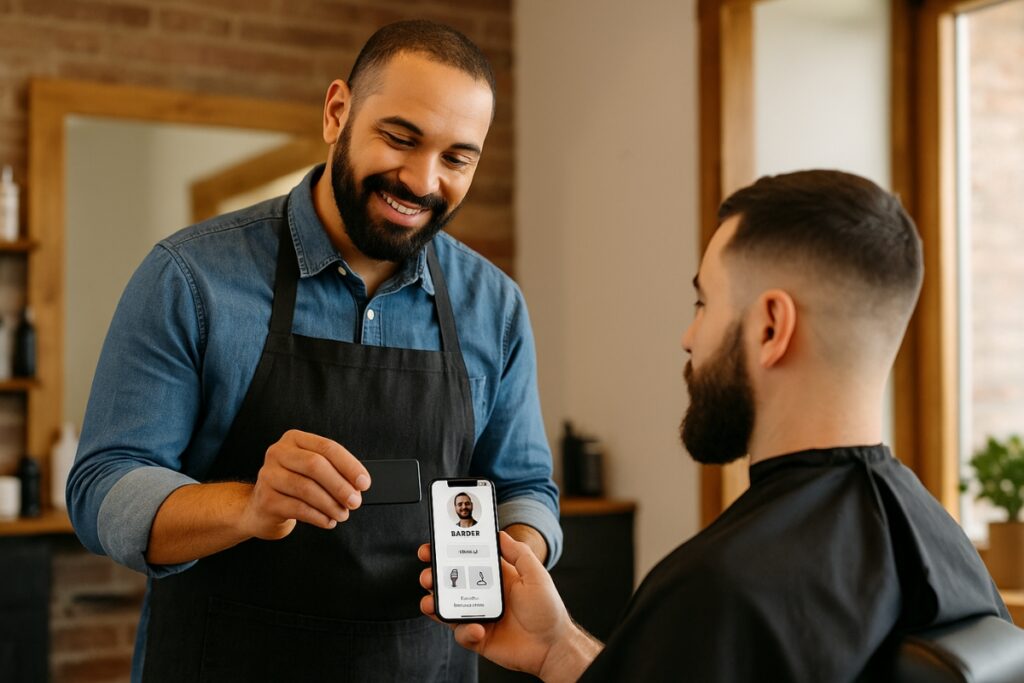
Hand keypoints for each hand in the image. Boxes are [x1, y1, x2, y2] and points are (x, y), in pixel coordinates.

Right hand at [239, 429, 370, 539]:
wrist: (262, 508)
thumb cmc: (295, 486)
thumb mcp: (312, 471)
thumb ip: (334, 471)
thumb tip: (358, 485)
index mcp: (294, 439)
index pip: (327, 448)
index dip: (349, 465)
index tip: (364, 482)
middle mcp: (278, 453)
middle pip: (315, 465)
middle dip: (340, 486)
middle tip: (355, 502)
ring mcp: (268, 475)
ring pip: (306, 488)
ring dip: (330, 504)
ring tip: (342, 514)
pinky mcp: (266, 499)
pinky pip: (298, 508)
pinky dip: (318, 516)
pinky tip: (328, 521)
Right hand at [418, 532, 584, 679]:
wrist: (552, 646)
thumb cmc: (548, 610)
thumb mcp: (536, 575)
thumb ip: (518, 553)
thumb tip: (500, 534)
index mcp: (494, 576)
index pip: (465, 560)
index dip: (447, 553)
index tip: (433, 547)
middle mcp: (482, 594)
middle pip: (450, 582)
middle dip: (433, 576)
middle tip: (428, 575)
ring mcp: (477, 616)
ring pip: (447, 607)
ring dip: (435, 602)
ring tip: (432, 601)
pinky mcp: (477, 637)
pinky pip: (461, 633)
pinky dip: (464, 631)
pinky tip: (476, 628)